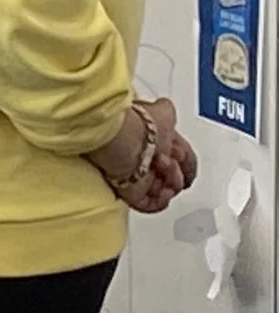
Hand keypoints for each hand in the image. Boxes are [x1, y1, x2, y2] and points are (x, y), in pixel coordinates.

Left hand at [88, 99, 194, 213]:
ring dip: (173, 180)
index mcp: (154, 144)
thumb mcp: (162, 112)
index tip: (186, 159)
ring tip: (162, 166)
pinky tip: (164, 190)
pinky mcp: (132, 193)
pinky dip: (161, 201)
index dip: (186, 161)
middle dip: (180, 171)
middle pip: (173, 176)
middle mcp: (146, 161)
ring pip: (166, 190)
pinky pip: (151, 205)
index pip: (176, 158)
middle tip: (172, 161)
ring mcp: (138, 177)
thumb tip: (165, 107)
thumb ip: (166, 111)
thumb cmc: (142, 127)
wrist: (126, 141)